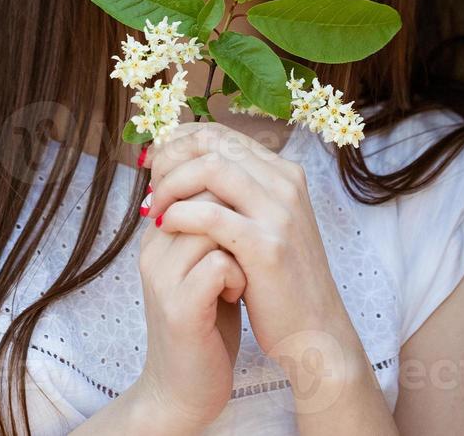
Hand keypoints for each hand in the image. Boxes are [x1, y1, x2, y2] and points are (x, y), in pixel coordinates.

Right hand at [126, 189, 246, 433]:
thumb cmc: (207, 321)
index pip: (191, 175)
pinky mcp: (180, 308)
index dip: (227, 190)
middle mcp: (153, 249)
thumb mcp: (205, 263)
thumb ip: (214, 224)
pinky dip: (238, 275)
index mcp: (158, 234)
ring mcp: (163, 277)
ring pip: (211, 223)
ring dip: (239, 245)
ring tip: (240, 271)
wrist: (186, 386)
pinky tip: (237, 293)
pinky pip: (217, 263)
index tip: (242, 223)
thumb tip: (241, 181)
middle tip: (244, 248)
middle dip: (236, 215)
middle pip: (201, 192)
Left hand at [143, 122, 358, 360]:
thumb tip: (184, 165)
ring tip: (154, 206)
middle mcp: (285, 184)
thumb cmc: (279, 279)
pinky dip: (179, 215)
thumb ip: (238, 193)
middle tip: (149, 183)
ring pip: (210, 168)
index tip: (153, 160)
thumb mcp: (266, 223)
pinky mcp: (266, 247)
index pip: (220, 134)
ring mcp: (279, 213)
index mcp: (284, 173)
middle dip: (170, 157)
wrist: (315, 329)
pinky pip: (211, 215)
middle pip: (213, 142)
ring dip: (171, 183)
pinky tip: (165, 226)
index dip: (179, 141)